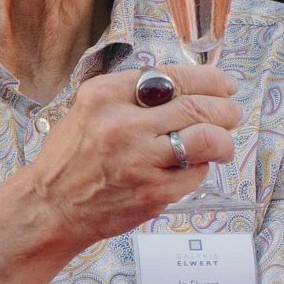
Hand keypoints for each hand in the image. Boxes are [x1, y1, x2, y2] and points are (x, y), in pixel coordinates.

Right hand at [22, 61, 239, 252]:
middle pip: (198, 106)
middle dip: (225, 109)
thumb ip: (132, 95)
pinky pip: (195, 174)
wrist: (51, 207)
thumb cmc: (72, 158)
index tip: (225, 85)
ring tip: (223, 142)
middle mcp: (123, 124)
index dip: (210, 80)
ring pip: (206, 138)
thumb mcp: (90, 109)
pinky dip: (201, 169)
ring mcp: (139, 160)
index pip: (174, 77)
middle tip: (231, 113)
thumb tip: (188, 86)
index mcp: (105, 95)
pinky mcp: (151, 192)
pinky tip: (192, 168)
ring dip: (224, 139)